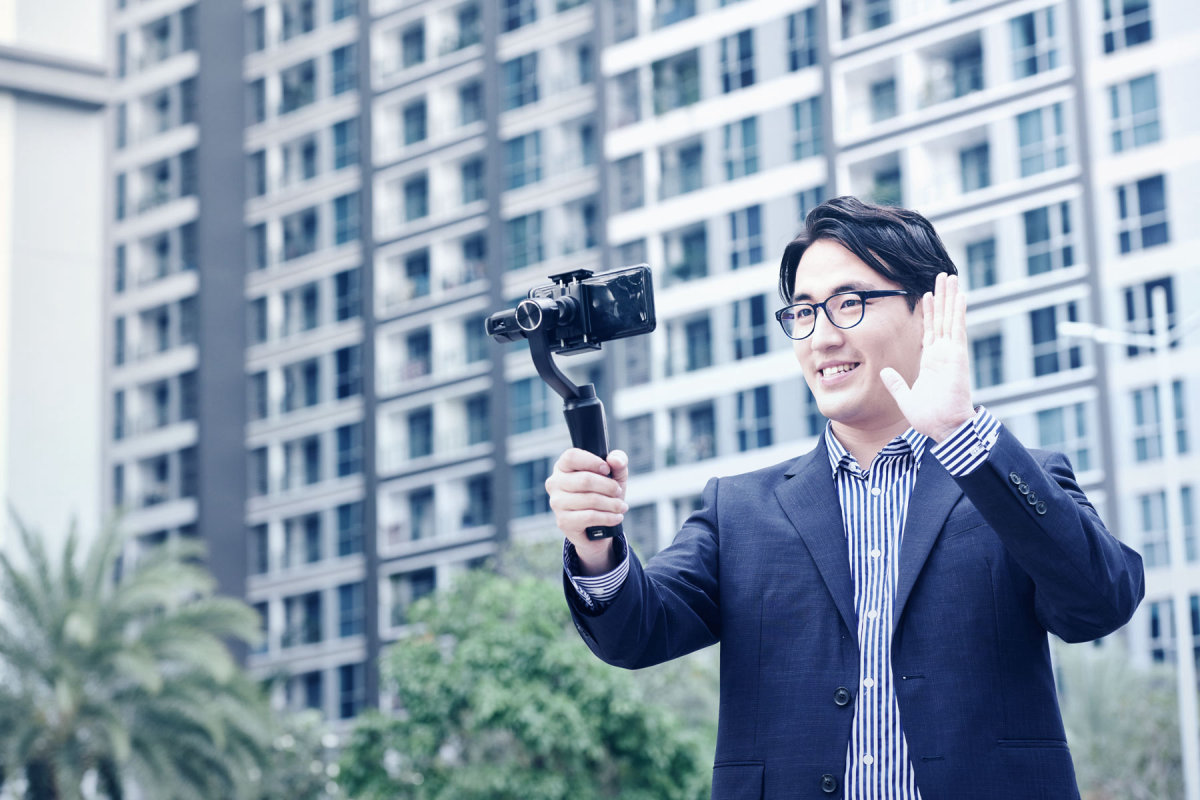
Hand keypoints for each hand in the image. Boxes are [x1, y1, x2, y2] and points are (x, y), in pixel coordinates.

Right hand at [545, 449, 628, 574]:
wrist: (597, 527)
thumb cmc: (603, 494)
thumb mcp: (614, 474)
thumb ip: (618, 461)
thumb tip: (615, 460)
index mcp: (563, 466)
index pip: (572, 456)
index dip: (592, 462)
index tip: (607, 469)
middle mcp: (555, 483)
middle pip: (585, 480)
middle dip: (609, 486)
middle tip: (617, 492)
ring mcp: (557, 503)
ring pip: (590, 499)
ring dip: (612, 504)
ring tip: (621, 506)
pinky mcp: (563, 521)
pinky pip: (590, 517)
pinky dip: (608, 517)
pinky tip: (616, 517)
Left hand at [880, 272, 974, 441]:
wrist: (944, 429)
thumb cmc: (930, 418)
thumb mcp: (906, 397)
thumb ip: (896, 383)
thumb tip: (884, 371)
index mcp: (931, 362)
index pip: (929, 330)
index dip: (929, 312)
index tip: (926, 295)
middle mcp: (943, 354)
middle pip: (942, 319)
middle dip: (942, 297)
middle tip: (943, 276)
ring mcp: (951, 353)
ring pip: (950, 318)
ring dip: (950, 297)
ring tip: (951, 277)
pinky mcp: (957, 356)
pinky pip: (957, 329)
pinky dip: (958, 312)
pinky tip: (960, 295)